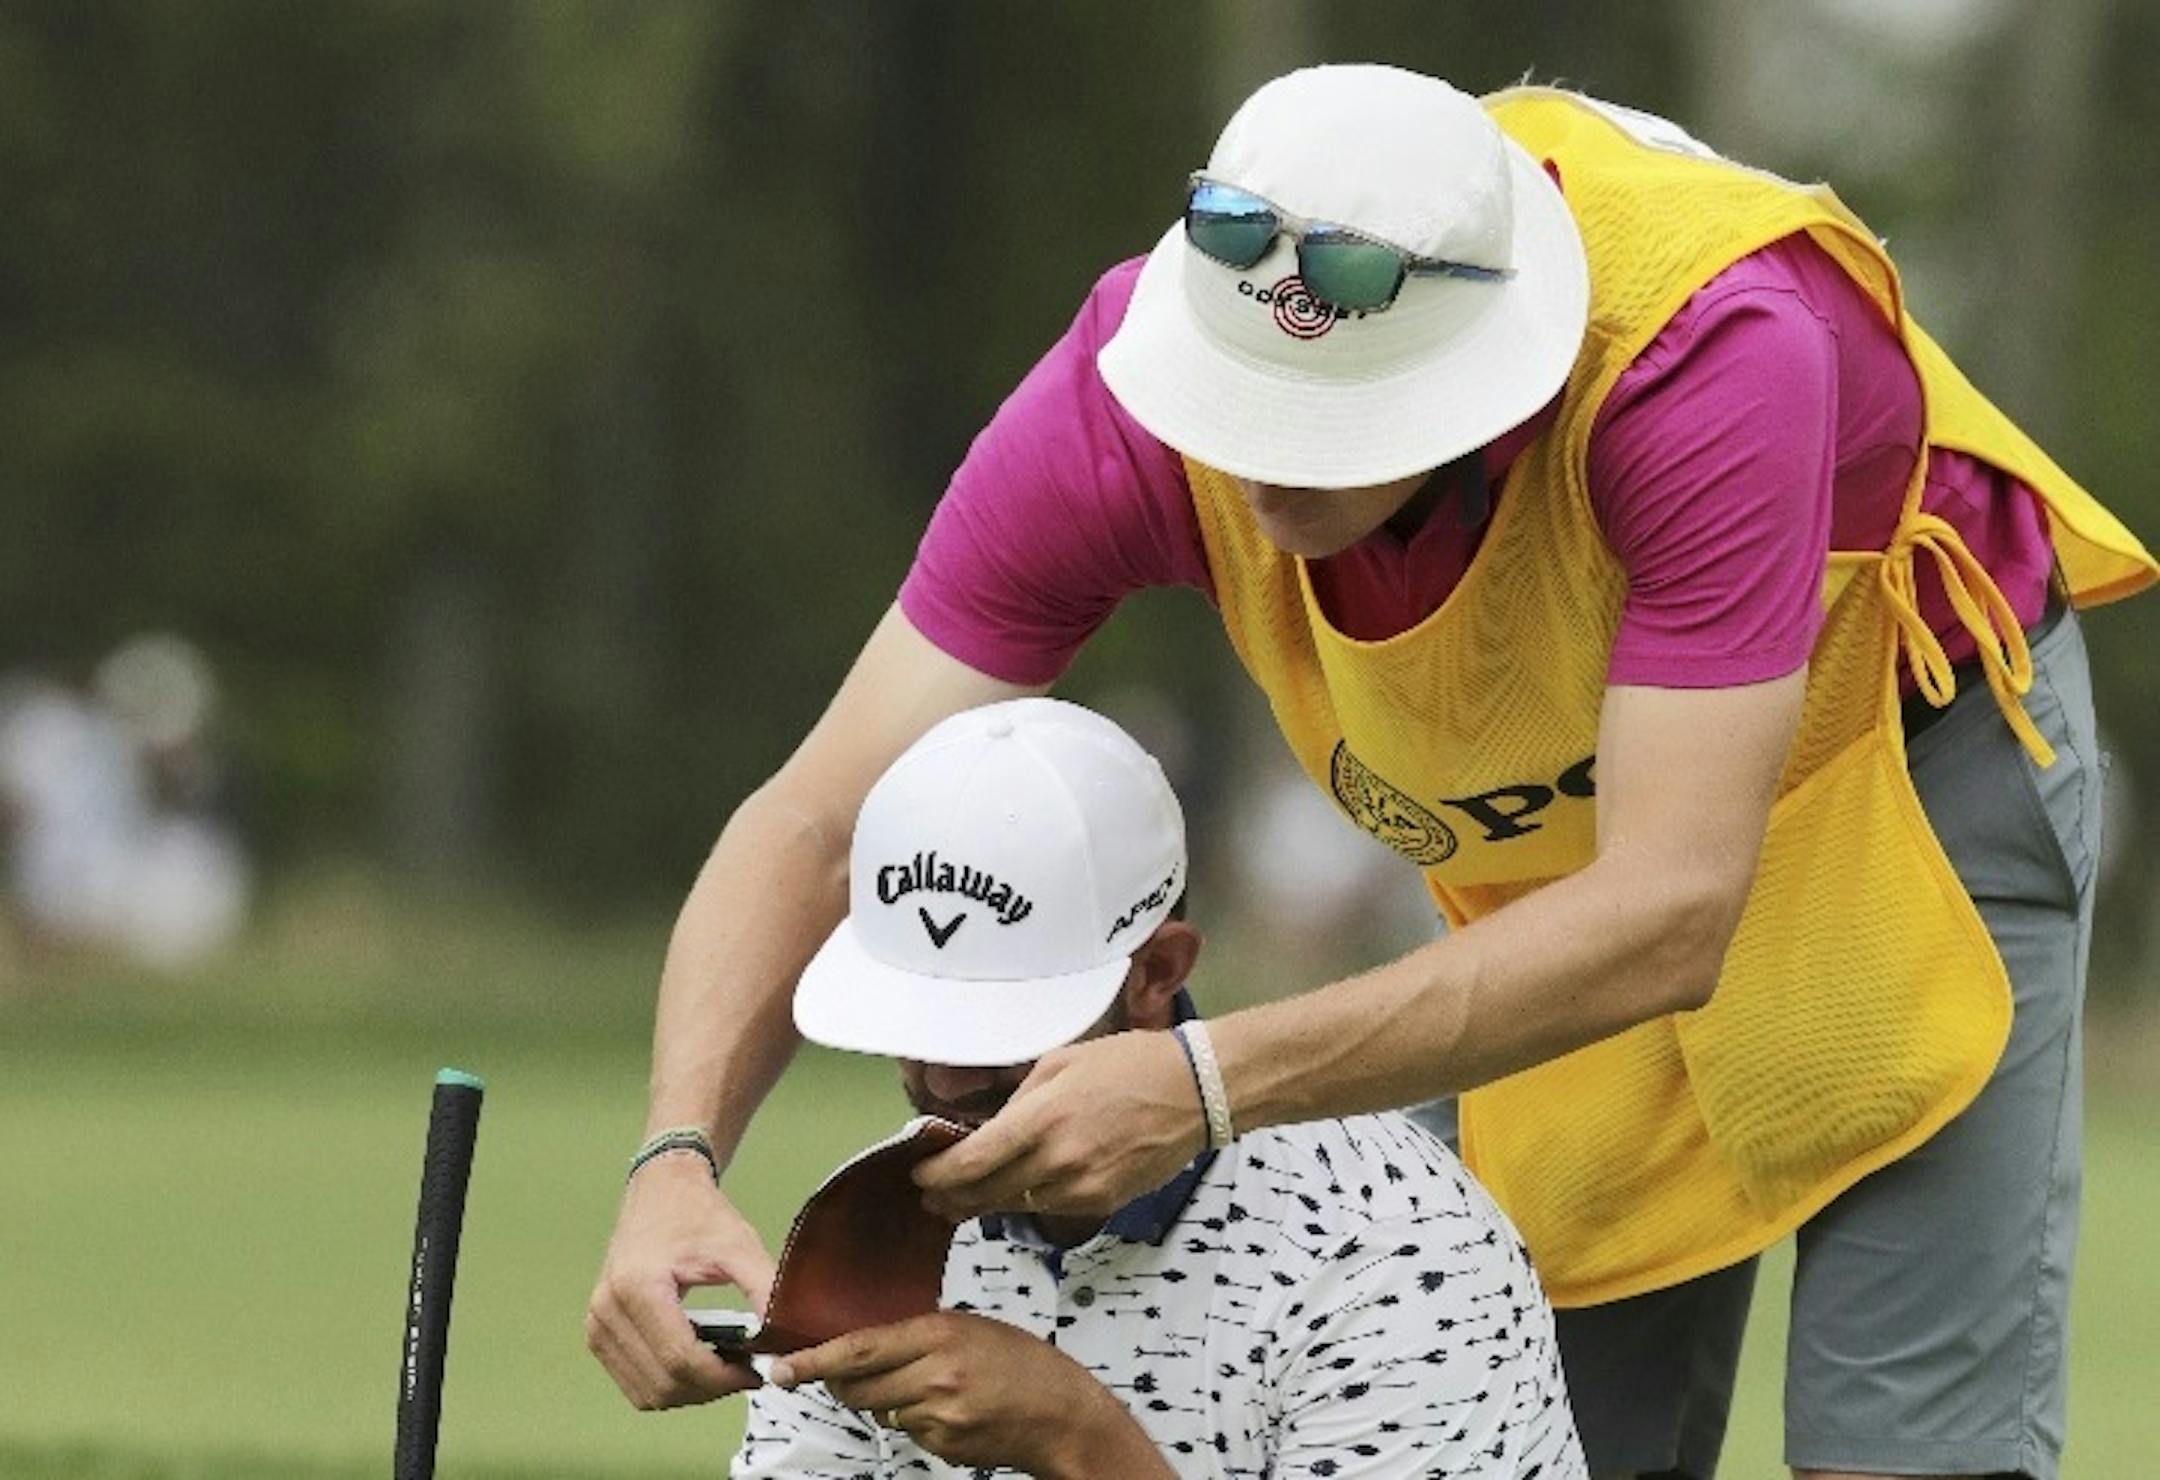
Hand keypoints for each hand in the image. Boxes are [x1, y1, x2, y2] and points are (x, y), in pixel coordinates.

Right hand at [586, 1154, 777, 1408]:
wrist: (661, 1190)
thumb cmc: (696, 1213)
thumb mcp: (739, 1246)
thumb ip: (765, 1289)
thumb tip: (785, 1334)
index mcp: (638, 1286)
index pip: (680, 1359)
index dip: (722, 1377)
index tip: (755, 1372)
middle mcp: (609, 1310)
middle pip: (663, 1383)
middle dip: (710, 1388)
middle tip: (745, 1372)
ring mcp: (598, 1325)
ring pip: (647, 1392)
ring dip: (690, 1393)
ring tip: (725, 1368)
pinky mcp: (599, 1333)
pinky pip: (634, 1383)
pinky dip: (669, 1385)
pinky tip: (699, 1363)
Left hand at [771, 1312, 1166, 1477]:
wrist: (1063, 1415)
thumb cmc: (1026, 1365)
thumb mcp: (972, 1327)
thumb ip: (921, 1334)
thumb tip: (870, 1346)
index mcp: (939, 1334)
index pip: (859, 1348)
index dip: (814, 1359)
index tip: (783, 1366)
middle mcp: (933, 1375)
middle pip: (857, 1387)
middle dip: (843, 1384)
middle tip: (848, 1376)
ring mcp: (937, 1416)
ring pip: (880, 1411)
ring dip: (888, 1402)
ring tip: (932, 1389)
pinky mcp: (942, 1445)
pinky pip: (908, 1432)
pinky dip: (917, 1422)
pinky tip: (951, 1411)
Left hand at [913, 1029, 1203, 1221]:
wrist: (1195, 1092)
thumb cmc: (1128, 1064)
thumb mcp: (1060, 1062)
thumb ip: (1018, 1100)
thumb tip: (988, 1128)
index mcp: (1040, 1120)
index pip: (969, 1164)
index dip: (936, 1175)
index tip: (918, 1174)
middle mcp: (1056, 1163)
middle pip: (983, 1196)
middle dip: (950, 1198)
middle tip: (929, 1195)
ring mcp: (1080, 1190)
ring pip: (1014, 1207)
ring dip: (985, 1202)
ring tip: (964, 1197)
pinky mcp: (1102, 1204)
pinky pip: (1049, 1208)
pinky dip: (1027, 1200)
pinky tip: (1017, 1189)